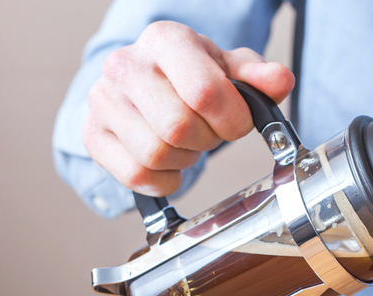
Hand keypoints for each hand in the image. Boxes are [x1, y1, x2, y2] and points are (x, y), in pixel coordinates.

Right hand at [83, 21, 294, 195]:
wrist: (148, 87)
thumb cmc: (193, 77)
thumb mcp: (230, 70)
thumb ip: (259, 77)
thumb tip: (280, 80)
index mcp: (165, 40)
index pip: (203, 92)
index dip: (231, 119)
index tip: (237, 122)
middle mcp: (125, 64)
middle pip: (178, 127)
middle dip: (206, 139)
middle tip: (208, 132)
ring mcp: (103, 100)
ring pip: (155, 154)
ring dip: (184, 159)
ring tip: (187, 143)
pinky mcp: (93, 135)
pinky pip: (135, 175)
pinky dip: (163, 179)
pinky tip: (169, 162)